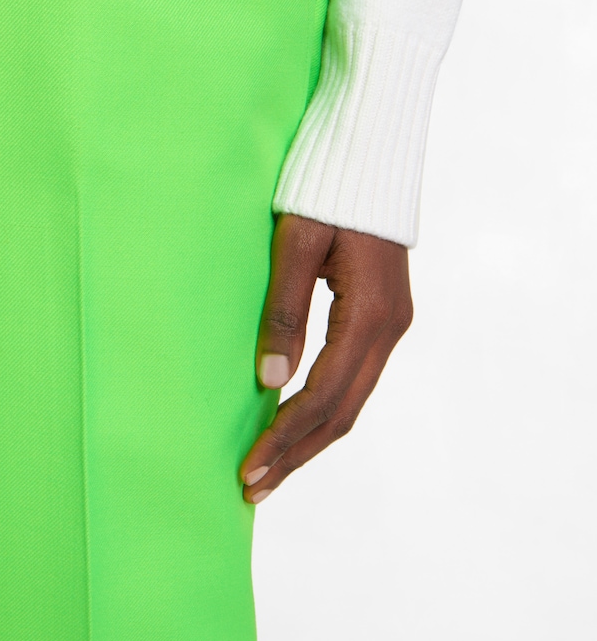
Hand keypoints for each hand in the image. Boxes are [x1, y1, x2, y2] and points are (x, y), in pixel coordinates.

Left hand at [239, 213, 412, 502]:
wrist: (371, 153)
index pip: (324, 396)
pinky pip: (354, 378)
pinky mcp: (382, 316)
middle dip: (296, 453)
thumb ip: (285, 310)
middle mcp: (389, 329)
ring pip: (351, 400)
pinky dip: (324, 408)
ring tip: (270, 470)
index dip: (285, 437)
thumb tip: (269, 380)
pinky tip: (297, 422)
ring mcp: (391, 324)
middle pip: (343, 412)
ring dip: (310, 438)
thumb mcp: (296, 244)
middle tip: (252, 487)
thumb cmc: (326, 190)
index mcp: (370, 316)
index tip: (250, 468)